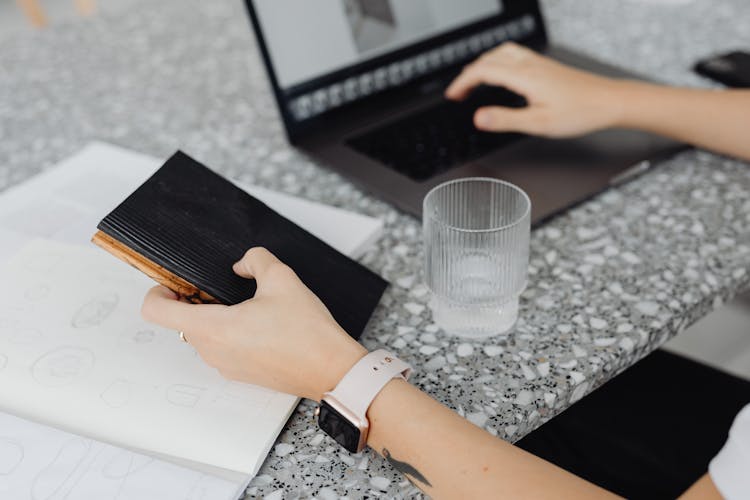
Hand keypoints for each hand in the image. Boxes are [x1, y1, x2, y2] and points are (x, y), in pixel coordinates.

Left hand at [141, 248, 366, 400]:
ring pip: (203, 336)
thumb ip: (255, 259)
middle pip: (182, 323)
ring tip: (248, 305)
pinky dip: (230, 334)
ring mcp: (226, 367)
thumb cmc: (308, 332)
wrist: (331, 369)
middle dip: (194, 301)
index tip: (174, 283)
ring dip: (214, 318)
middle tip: (221, 287)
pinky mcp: (241, 374)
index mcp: (214, 328)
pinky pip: (222, 349)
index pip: (157, 313)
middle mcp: (213, 352)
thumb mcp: (282, 278)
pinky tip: (262, 323)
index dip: (158, 292)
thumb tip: (243, 264)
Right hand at [445, 42, 624, 137]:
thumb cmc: (580, 113)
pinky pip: (514, 54)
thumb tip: (479, 117)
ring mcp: (539, 63)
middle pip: (489, 58)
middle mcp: (530, 65)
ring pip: (501, 52)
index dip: (463, 82)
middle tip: (458, 92)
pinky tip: (501, 73)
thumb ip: (506, 120)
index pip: (483, 71)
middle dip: (468, 74)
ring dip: (482, 64)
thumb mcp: (539, 124)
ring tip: (473, 80)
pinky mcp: (546, 66)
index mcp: (525, 77)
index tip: (452, 95)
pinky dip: (497, 61)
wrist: (609, 102)